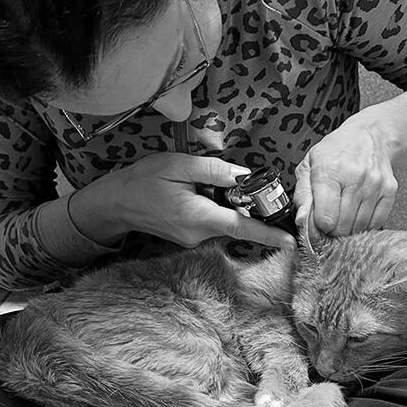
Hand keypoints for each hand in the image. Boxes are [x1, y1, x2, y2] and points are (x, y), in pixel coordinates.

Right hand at [71, 153, 295, 248]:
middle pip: (237, 221)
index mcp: (197, 216)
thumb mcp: (178, 165)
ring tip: (198, 184)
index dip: (268, 234)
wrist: (115, 203)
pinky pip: (213, 222)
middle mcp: (198, 235)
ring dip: (225, 203)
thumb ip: (214, 170)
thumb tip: (243, 175)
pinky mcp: (190, 238)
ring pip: (224, 221)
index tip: (291, 241)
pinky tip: (194, 193)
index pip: (241, 227)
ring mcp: (194, 240)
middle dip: (245, 204)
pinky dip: (214, 208)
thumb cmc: (143, 180)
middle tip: (235, 183)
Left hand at [293, 123, 398, 235]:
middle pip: (343, 226)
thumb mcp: (309, 165)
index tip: (317, 223)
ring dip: (349, 228)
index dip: (318, 227)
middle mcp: (355, 178)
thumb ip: (302, 194)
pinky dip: (365, 224)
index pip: (326, 217)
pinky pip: (376, 222)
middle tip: (330, 219)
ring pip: (359, 227)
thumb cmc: (336, 151)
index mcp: (330, 171)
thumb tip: (302, 219)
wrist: (370, 135)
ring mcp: (375, 185)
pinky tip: (357, 212)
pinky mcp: (390, 191)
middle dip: (333, 230)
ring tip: (343, 214)